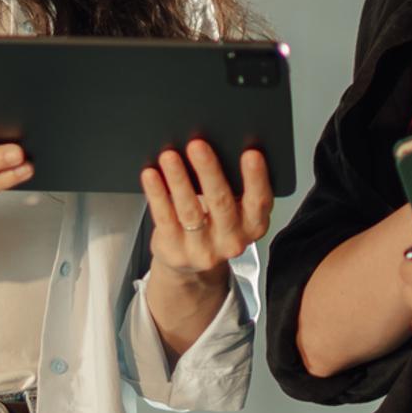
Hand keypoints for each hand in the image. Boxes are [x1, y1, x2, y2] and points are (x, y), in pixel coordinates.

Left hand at [140, 138, 274, 276]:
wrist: (192, 267)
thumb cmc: (215, 227)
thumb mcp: (235, 211)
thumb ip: (234, 187)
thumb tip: (214, 145)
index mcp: (253, 225)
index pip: (259, 201)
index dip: (256, 178)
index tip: (251, 153)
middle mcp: (231, 240)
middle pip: (221, 202)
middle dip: (209, 171)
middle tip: (197, 145)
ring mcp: (202, 249)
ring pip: (190, 210)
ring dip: (179, 180)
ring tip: (170, 156)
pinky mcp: (175, 250)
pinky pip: (164, 218)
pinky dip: (157, 194)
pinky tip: (152, 175)